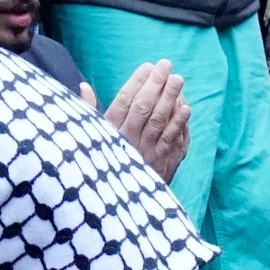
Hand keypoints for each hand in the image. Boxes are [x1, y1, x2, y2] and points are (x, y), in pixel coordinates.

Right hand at [84, 60, 189, 183]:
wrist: (120, 203)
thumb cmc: (106, 162)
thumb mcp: (92, 138)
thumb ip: (90, 111)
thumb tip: (83, 85)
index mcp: (111, 131)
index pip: (125, 101)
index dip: (137, 82)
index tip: (148, 66)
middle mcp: (128, 140)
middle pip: (144, 107)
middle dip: (157, 84)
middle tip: (167, 66)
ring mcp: (147, 152)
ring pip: (160, 121)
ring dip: (171, 99)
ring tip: (179, 80)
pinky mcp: (162, 163)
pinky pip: (172, 141)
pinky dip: (180, 124)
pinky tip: (187, 108)